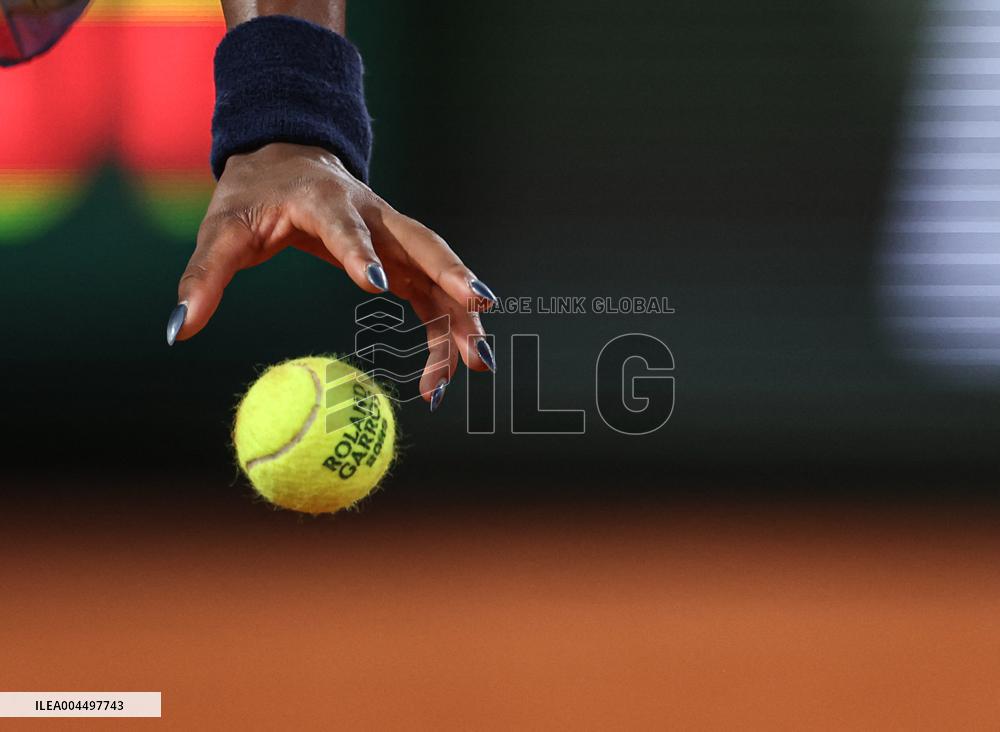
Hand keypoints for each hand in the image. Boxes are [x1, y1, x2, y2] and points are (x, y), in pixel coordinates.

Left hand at [166, 143, 496, 408]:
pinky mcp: (399, 258)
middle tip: (479, 315)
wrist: (288, 157)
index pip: (347, 225)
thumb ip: (203, 277)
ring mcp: (392, 237)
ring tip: (476, 364)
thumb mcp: (222, 229)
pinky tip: (446, 368)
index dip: (361, 251)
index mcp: (324, 201)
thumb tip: (176, 331)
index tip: (375, 285)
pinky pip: (430, 294)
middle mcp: (373, 216)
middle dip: (454, 279)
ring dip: (459, 316)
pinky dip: (442, 328)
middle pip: (425, 245)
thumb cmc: (254, 193)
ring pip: (439, 273)